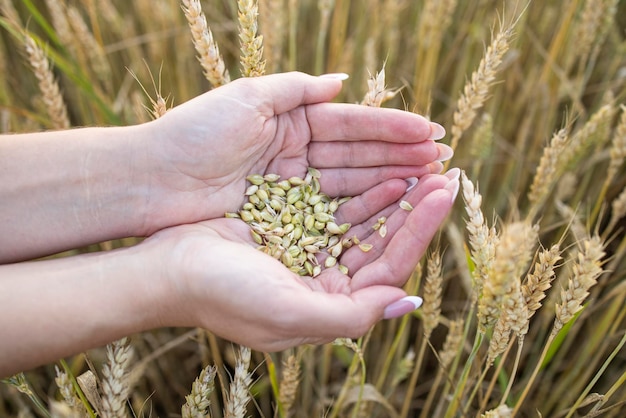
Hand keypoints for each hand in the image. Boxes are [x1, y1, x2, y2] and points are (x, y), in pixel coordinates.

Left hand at [141, 72, 449, 233]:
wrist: (153, 180)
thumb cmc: (195, 132)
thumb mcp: (247, 97)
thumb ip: (297, 89)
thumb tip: (343, 80)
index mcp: (290, 120)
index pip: (351, 124)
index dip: (391, 128)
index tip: (430, 132)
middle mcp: (296, 154)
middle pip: (358, 155)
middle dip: (400, 156)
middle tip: (442, 159)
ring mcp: (291, 187)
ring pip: (350, 183)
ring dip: (389, 181)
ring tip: (428, 182)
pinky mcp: (282, 217)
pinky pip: (329, 211)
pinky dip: (361, 209)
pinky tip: (391, 206)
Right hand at [145, 171, 457, 351]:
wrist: (166, 270)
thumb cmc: (222, 294)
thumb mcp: (288, 311)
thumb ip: (350, 315)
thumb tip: (408, 302)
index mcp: (330, 307)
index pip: (389, 268)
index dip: (420, 230)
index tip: (444, 192)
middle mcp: (326, 283)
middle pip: (383, 243)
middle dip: (415, 209)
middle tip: (445, 172)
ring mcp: (310, 255)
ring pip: (365, 224)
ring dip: (393, 196)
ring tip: (421, 166)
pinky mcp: (293, 230)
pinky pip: (338, 209)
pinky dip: (361, 193)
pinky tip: (381, 173)